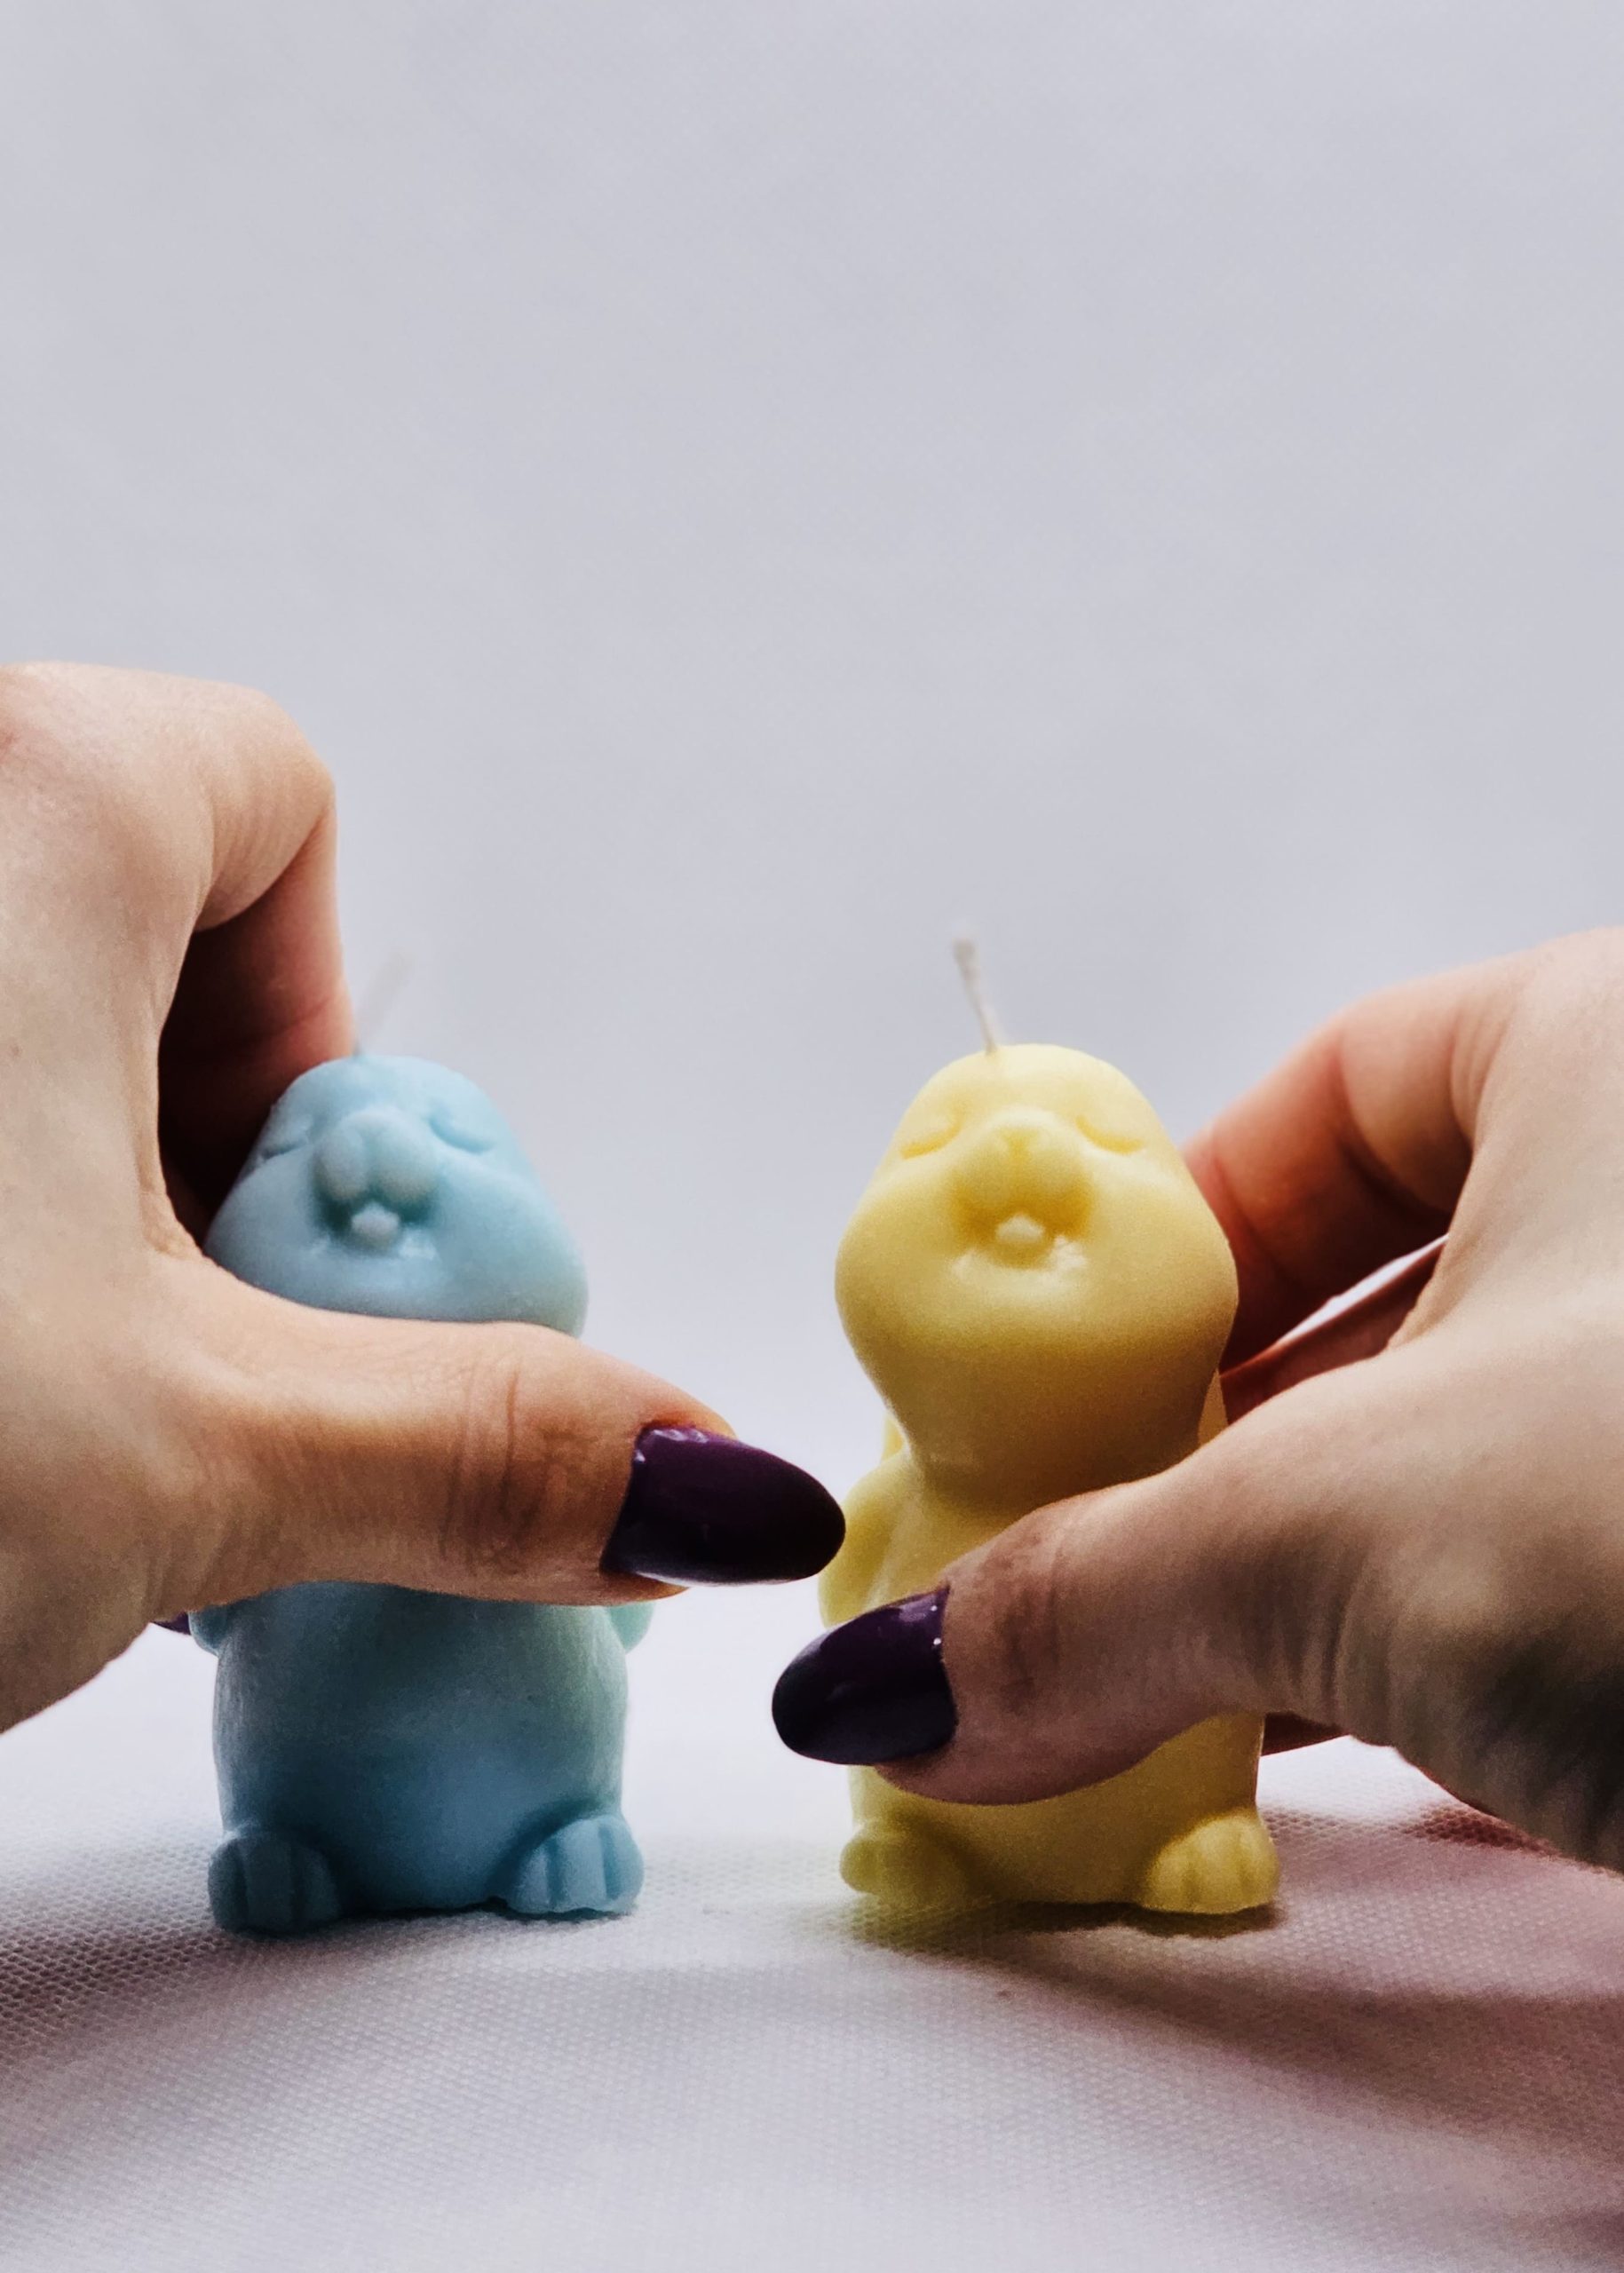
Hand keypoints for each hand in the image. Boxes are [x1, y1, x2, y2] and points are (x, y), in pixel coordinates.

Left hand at [0, 664, 839, 1733]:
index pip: (274, 796)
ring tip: (44, 1421)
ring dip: (61, 1215)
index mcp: (27, 790)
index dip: (332, 1034)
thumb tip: (721, 1488)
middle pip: (131, 918)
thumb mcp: (187, 1451)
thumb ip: (483, 1450)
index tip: (294, 1238)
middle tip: (174, 1368)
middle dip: (202, 1164)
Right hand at [775, 931, 1623, 1871]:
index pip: (1338, 1088)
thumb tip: (885, 1684)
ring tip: (1172, 1664)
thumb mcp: (1338, 1530)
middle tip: (1086, 1535)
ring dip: (1319, 1552)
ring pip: (1484, 1434)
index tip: (1068, 1360)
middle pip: (1394, 1278)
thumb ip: (1086, 1595)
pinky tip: (1343, 1734)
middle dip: (1220, 1427)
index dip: (1174, 1225)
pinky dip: (1444, 1633)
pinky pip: (1570, 1550)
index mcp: (1608, 1056)